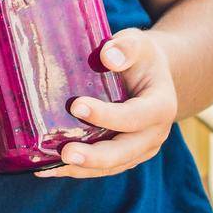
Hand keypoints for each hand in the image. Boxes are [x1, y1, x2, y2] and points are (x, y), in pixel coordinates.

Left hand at [37, 27, 178, 178]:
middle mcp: (155, 133)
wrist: (150, 75)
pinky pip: (103, 168)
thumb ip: (126, 47)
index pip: (135, 115)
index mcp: (162, 105)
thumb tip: (107, 57)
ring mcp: (142, 149)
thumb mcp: (138, 43)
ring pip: (112, 166)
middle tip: (65, 153)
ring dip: (82, 168)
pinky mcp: (127, 156)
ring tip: (50, 167)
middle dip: (95, 156)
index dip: (107, 115)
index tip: (76, 105)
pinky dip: (79, 170)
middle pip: (125, 151)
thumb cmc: (140, 57)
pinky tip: (51, 168)